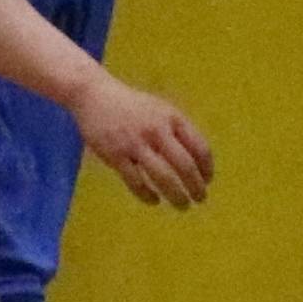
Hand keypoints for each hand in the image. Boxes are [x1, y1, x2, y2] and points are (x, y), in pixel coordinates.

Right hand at [78, 74, 214, 210]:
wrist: (94, 95)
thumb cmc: (132, 106)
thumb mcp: (161, 110)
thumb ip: (178, 130)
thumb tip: (197, 160)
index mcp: (173, 119)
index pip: (199, 147)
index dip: (207, 168)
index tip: (208, 181)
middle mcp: (157, 131)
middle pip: (184, 165)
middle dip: (196, 186)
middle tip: (200, 199)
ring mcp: (135, 144)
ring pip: (163, 177)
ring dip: (176, 195)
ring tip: (183, 205)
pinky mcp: (115, 155)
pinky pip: (135, 182)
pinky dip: (147, 195)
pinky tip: (154, 200)